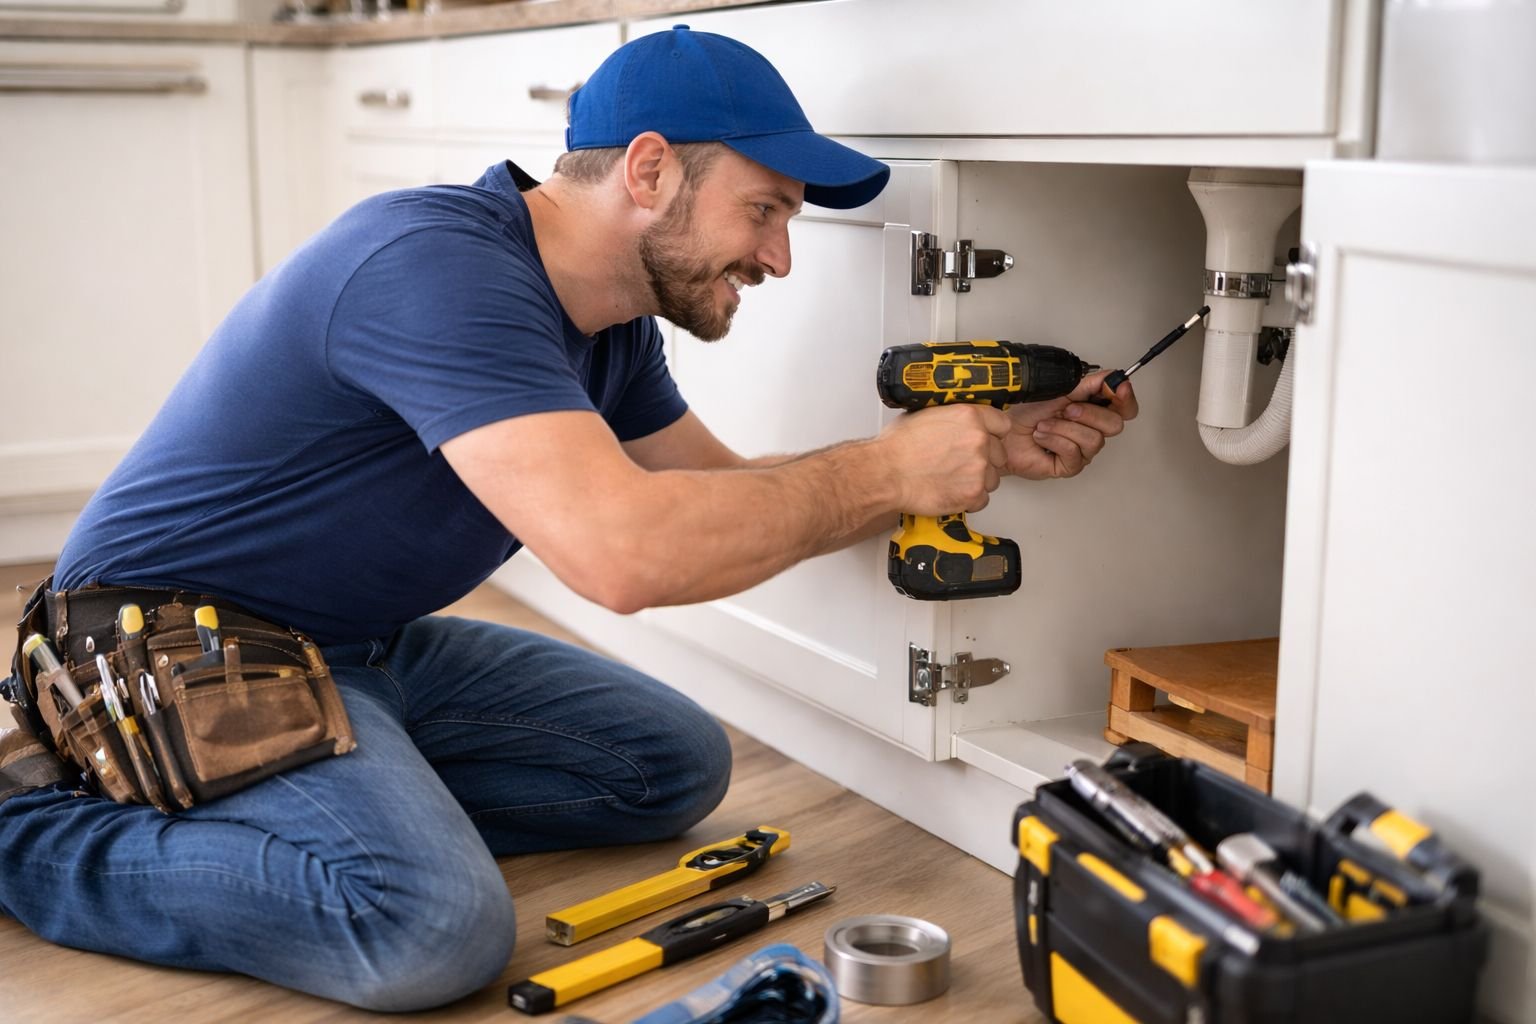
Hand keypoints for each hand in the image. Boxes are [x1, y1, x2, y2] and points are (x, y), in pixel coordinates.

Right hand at [877, 403, 1012, 513]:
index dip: (993, 434)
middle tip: (961, 464)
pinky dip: (969, 500)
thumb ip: (949, 418)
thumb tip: (953, 422)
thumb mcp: (924, 415)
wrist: (886, 474)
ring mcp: (979, 468)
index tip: (986, 440)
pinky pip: (982, 499)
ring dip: (978, 481)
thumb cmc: (897, 447)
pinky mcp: (973, 493)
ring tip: (953, 480)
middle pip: (999, 453)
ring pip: (993, 478)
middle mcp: (979, 440)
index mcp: (969, 416)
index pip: (1002, 424)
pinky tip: (951, 492)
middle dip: (984, 460)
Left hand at [1003, 369, 1138, 479]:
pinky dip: (1055, 440)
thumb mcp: (1059, 390)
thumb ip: (1088, 384)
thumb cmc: (1027, 413)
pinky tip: (1042, 437)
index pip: (1125, 408)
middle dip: (1089, 413)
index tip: (1118, 387)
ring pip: (1094, 440)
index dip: (1126, 399)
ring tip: (1045, 425)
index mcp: (1093, 409)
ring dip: (1064, 428)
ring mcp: (1082, 450)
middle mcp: (1091, 430)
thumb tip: (1111, 378)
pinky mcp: (1070, 466)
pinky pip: (1074, 453)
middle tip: (1065, 409)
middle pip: (1114, 424)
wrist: (1004, 432)